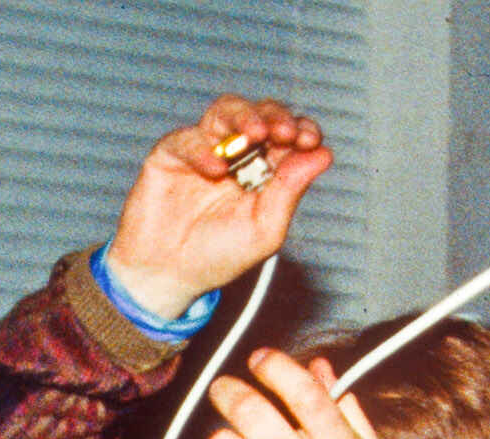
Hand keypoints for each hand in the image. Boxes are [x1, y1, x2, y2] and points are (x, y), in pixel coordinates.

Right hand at [105, 96, 331, 319]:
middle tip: (285, 133)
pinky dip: (203, 149)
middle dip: (275, 117)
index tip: (308, 141)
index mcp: (263, 169)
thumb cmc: (216, 257)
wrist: (166, 276)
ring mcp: (203, 149)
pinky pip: (188, 137)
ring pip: (226, 110)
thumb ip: (289, 192)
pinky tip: (215, 170)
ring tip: (254, 135)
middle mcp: (235, 154)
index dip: (301, 129)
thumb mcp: (263, 231)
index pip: (287, 134)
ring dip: (244, 116)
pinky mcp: (171, 154)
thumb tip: (323, 154)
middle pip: (260, 113)